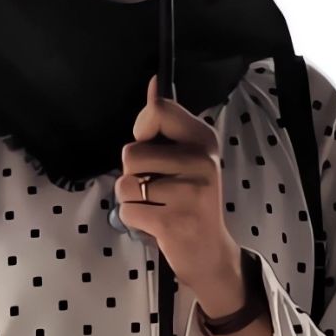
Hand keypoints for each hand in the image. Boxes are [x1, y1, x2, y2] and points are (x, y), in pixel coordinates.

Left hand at [117, 75, 241, 300]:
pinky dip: (133, 219)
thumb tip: (153, 83)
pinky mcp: (173, 220)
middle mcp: (201, 162)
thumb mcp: (188, 157)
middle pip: (131, 152)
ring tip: (155, 205)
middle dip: (133, 173)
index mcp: (204, 140)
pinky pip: (128, 210)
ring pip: (125, 183)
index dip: (142, 128)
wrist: (210, 252)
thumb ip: (166, 123)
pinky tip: (156, 223)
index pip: (159, 110)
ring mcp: (189, 192)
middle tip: (157, 187)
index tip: (152, 146)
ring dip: (131, 198)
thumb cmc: (190, 200)